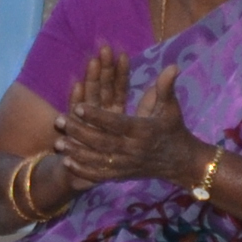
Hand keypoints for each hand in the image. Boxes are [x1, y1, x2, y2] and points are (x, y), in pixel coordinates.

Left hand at [53, 47, 203, 189]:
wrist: (182, 163)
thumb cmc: (174, 130)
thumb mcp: (171, 108)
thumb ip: (166, 87)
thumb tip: (173, 66)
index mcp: (143, 131)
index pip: (116, 123)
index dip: (97, 116)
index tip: (78, 107)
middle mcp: (133, 149)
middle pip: (102, 142)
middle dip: (79, 132)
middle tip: (59, 121)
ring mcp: (127, 164)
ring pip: (98, 159)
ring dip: (77, 152)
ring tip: (58, 143)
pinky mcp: (123, 175)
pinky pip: (101, 174)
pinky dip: (84, 170)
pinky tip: (68, 162)